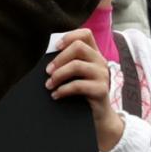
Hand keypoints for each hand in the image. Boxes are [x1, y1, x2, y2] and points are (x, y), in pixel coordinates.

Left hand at [46, 31, 123, 151]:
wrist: (99, 118)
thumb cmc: (83, 95)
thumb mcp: (77, 76)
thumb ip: (68, 64)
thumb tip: (47, 59)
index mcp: (95, 54)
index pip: (86, 34)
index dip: (69, 36)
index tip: (56, 47)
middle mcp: (101, 62)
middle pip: (79, 46)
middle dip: (59, 58)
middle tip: (48, 71)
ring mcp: (103, 75)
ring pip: (77, 65)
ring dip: (59, 75)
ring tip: (49, 85)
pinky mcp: (101, 90)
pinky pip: (78, 85)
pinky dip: (63, 89)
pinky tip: (56, 95)